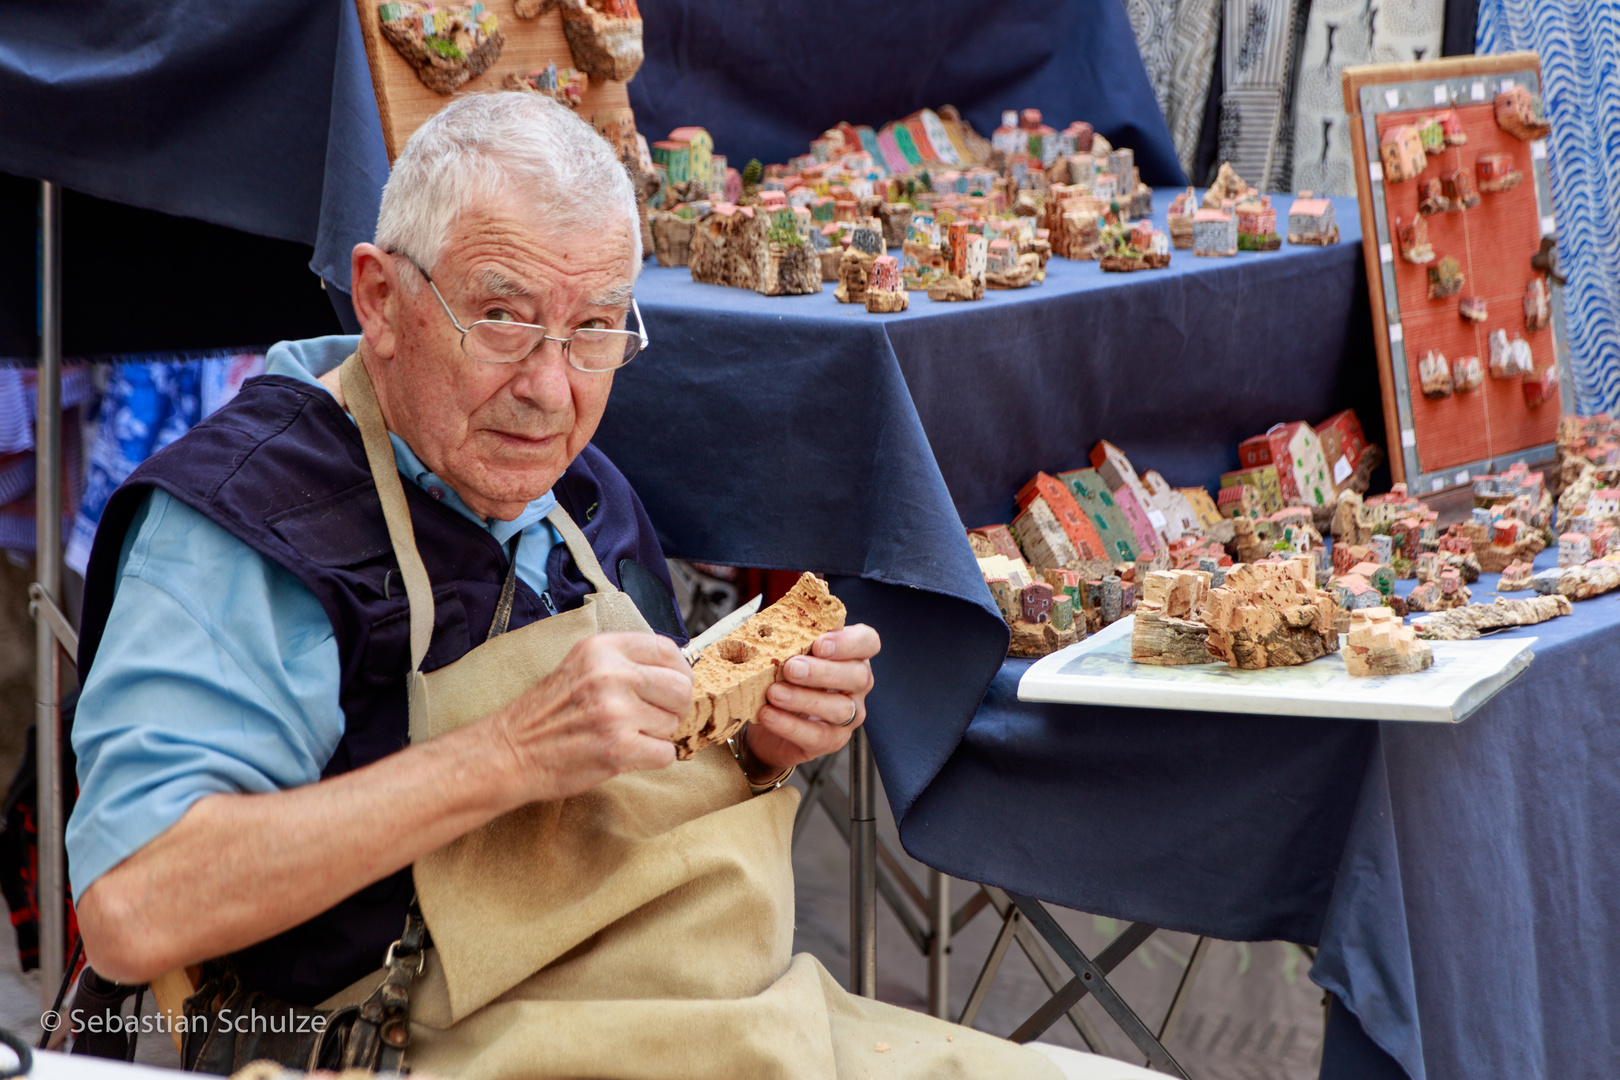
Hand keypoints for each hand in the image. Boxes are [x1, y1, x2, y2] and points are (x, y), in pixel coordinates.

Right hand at [492, 632, 691, 805]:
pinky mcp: (618, 748)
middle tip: (653, 717)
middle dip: (674, 707)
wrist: (509, 753)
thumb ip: (621, 662)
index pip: (667, 650)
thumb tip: (672, 669)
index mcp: (601, 649)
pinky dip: (651, 759)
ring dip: (656, 734)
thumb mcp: (579, 667)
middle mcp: (611, 674)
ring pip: (672, 723)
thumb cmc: (544, 714)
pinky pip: (665, 754)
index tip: (673, 685)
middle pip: (681, 687)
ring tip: (625, 735)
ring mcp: (615, 712)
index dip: (679, 671)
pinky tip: (625, 754)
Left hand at [744, 624, 880, 777]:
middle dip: (823, 671)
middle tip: (791, 668)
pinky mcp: (832, 740)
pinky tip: (769, 714)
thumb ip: (787, 638)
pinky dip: (790, 725)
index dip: (847, 642)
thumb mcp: (786, 651)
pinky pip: (817, 735)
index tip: (819, 644)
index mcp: (851, 654)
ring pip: (839, 708)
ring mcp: (849, 715)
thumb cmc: (782, 676)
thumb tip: (768, 626)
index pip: (867, 642)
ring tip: (774, 692)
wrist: (767, 717)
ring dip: (804, 699)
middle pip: (857, 676)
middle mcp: (857, 684)